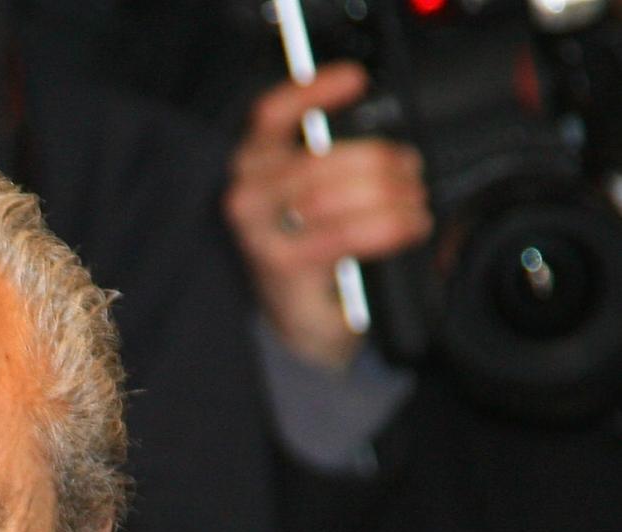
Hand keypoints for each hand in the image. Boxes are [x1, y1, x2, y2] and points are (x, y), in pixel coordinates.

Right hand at [225, 64, 431, 368]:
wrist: (304, 320)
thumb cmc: (315, 249)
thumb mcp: (317, 195)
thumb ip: (333, 161)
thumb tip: (379, 142)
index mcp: (254, 168)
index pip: (271, 117)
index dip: (311, 93)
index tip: (354, 82)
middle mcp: (248, 198)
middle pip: (320, 159)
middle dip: (381, 162)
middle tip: (410, 175)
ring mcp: (262, 235)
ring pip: (338, 194)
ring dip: (392, 195)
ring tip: (413, 205)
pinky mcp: (284, 267)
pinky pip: (348, 233)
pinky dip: (390, 226)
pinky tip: (408, 226)